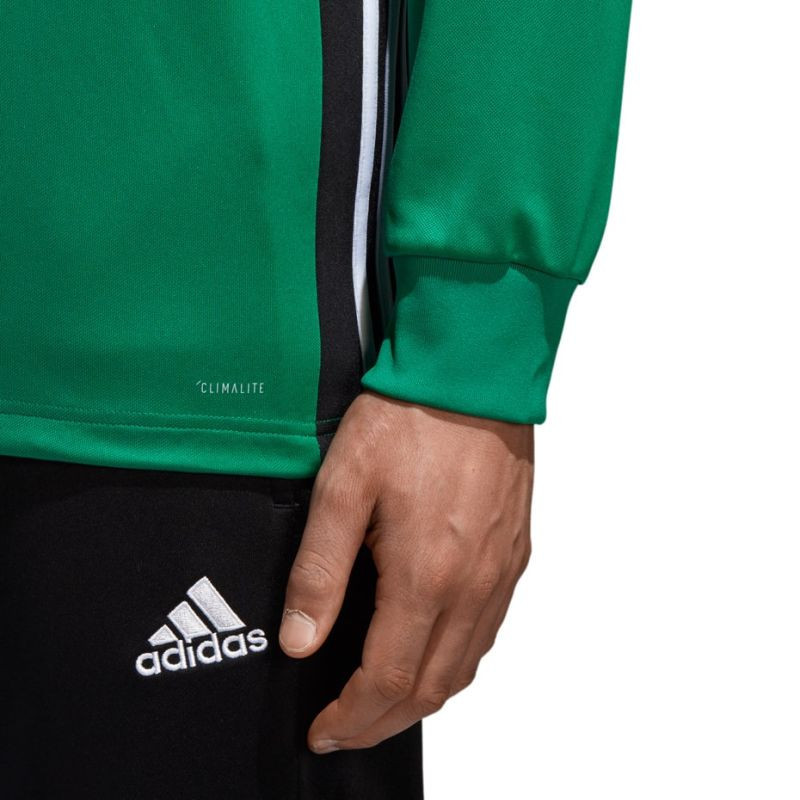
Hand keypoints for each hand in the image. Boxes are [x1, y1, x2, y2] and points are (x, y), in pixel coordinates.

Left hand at [278, 389, 533, 753]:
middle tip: (346, 729)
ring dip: (421, 698)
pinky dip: (456, 662)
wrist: (473, 377)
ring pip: (465, 667)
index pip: (386, 679)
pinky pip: (488, 631)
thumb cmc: (408, 420)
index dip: (351, 717)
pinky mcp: (515, 554)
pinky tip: (432, 651)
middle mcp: (472, 585)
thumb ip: (320, 570)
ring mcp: (500, 573)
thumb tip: (301, 641)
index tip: (323, 730)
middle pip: (430, 688)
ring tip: (383, 703)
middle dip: (383, 722)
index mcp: (425, 574)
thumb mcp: (343, 486)